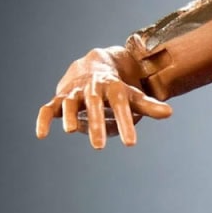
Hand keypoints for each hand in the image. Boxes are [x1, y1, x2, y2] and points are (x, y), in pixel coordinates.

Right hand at [35, 44, 173, 148]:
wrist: (92, 65)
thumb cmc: (116, 88)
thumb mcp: (132, 95)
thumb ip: (148, 105)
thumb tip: (169, 113)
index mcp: (112, 88)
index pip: (121, 106)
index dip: (126, 124)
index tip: (131, 144)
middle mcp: (92, 89)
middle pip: (94, 105)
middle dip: (96, 124)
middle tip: (99, 147)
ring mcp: (74, 93)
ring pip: (70, 103)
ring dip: (70, 116)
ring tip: (72, 131)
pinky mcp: (59, 98)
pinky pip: (48, 108)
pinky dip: (43, 119)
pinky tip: (41, 135)